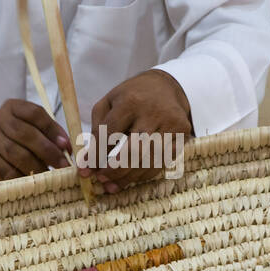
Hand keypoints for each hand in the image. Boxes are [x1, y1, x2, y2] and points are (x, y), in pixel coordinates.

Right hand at [0, 99, 71, 187]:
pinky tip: (33, 184)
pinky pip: (7, 171)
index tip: (67, 146)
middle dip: (48, 151)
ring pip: (17, 154)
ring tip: (51, 177)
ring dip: (38, 167)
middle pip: (25, 133)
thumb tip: (67, 149)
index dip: (53, 129)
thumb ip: (50, 137)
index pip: (35, 113)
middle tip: (63, 166)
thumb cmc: (19, 147)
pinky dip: (23, 179)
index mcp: (12, 107)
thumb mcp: (34, 136)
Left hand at [78, 69, 193, 193]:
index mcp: (130, 101)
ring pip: (149, 161)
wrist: (166, 86)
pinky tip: (130, 178)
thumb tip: (87, 164)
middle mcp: (153, 112)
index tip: (87, 168)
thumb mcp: (108, 104)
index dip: (97, 154)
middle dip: (115, 170)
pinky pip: (162, 163)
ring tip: (112, 184)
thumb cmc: (131, 97)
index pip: (110, 133)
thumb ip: (96, 131)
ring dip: (128, 177)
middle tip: (101, 179)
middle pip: (133, 150)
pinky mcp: (182, 134)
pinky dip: (144, 174)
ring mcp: (171, 124)